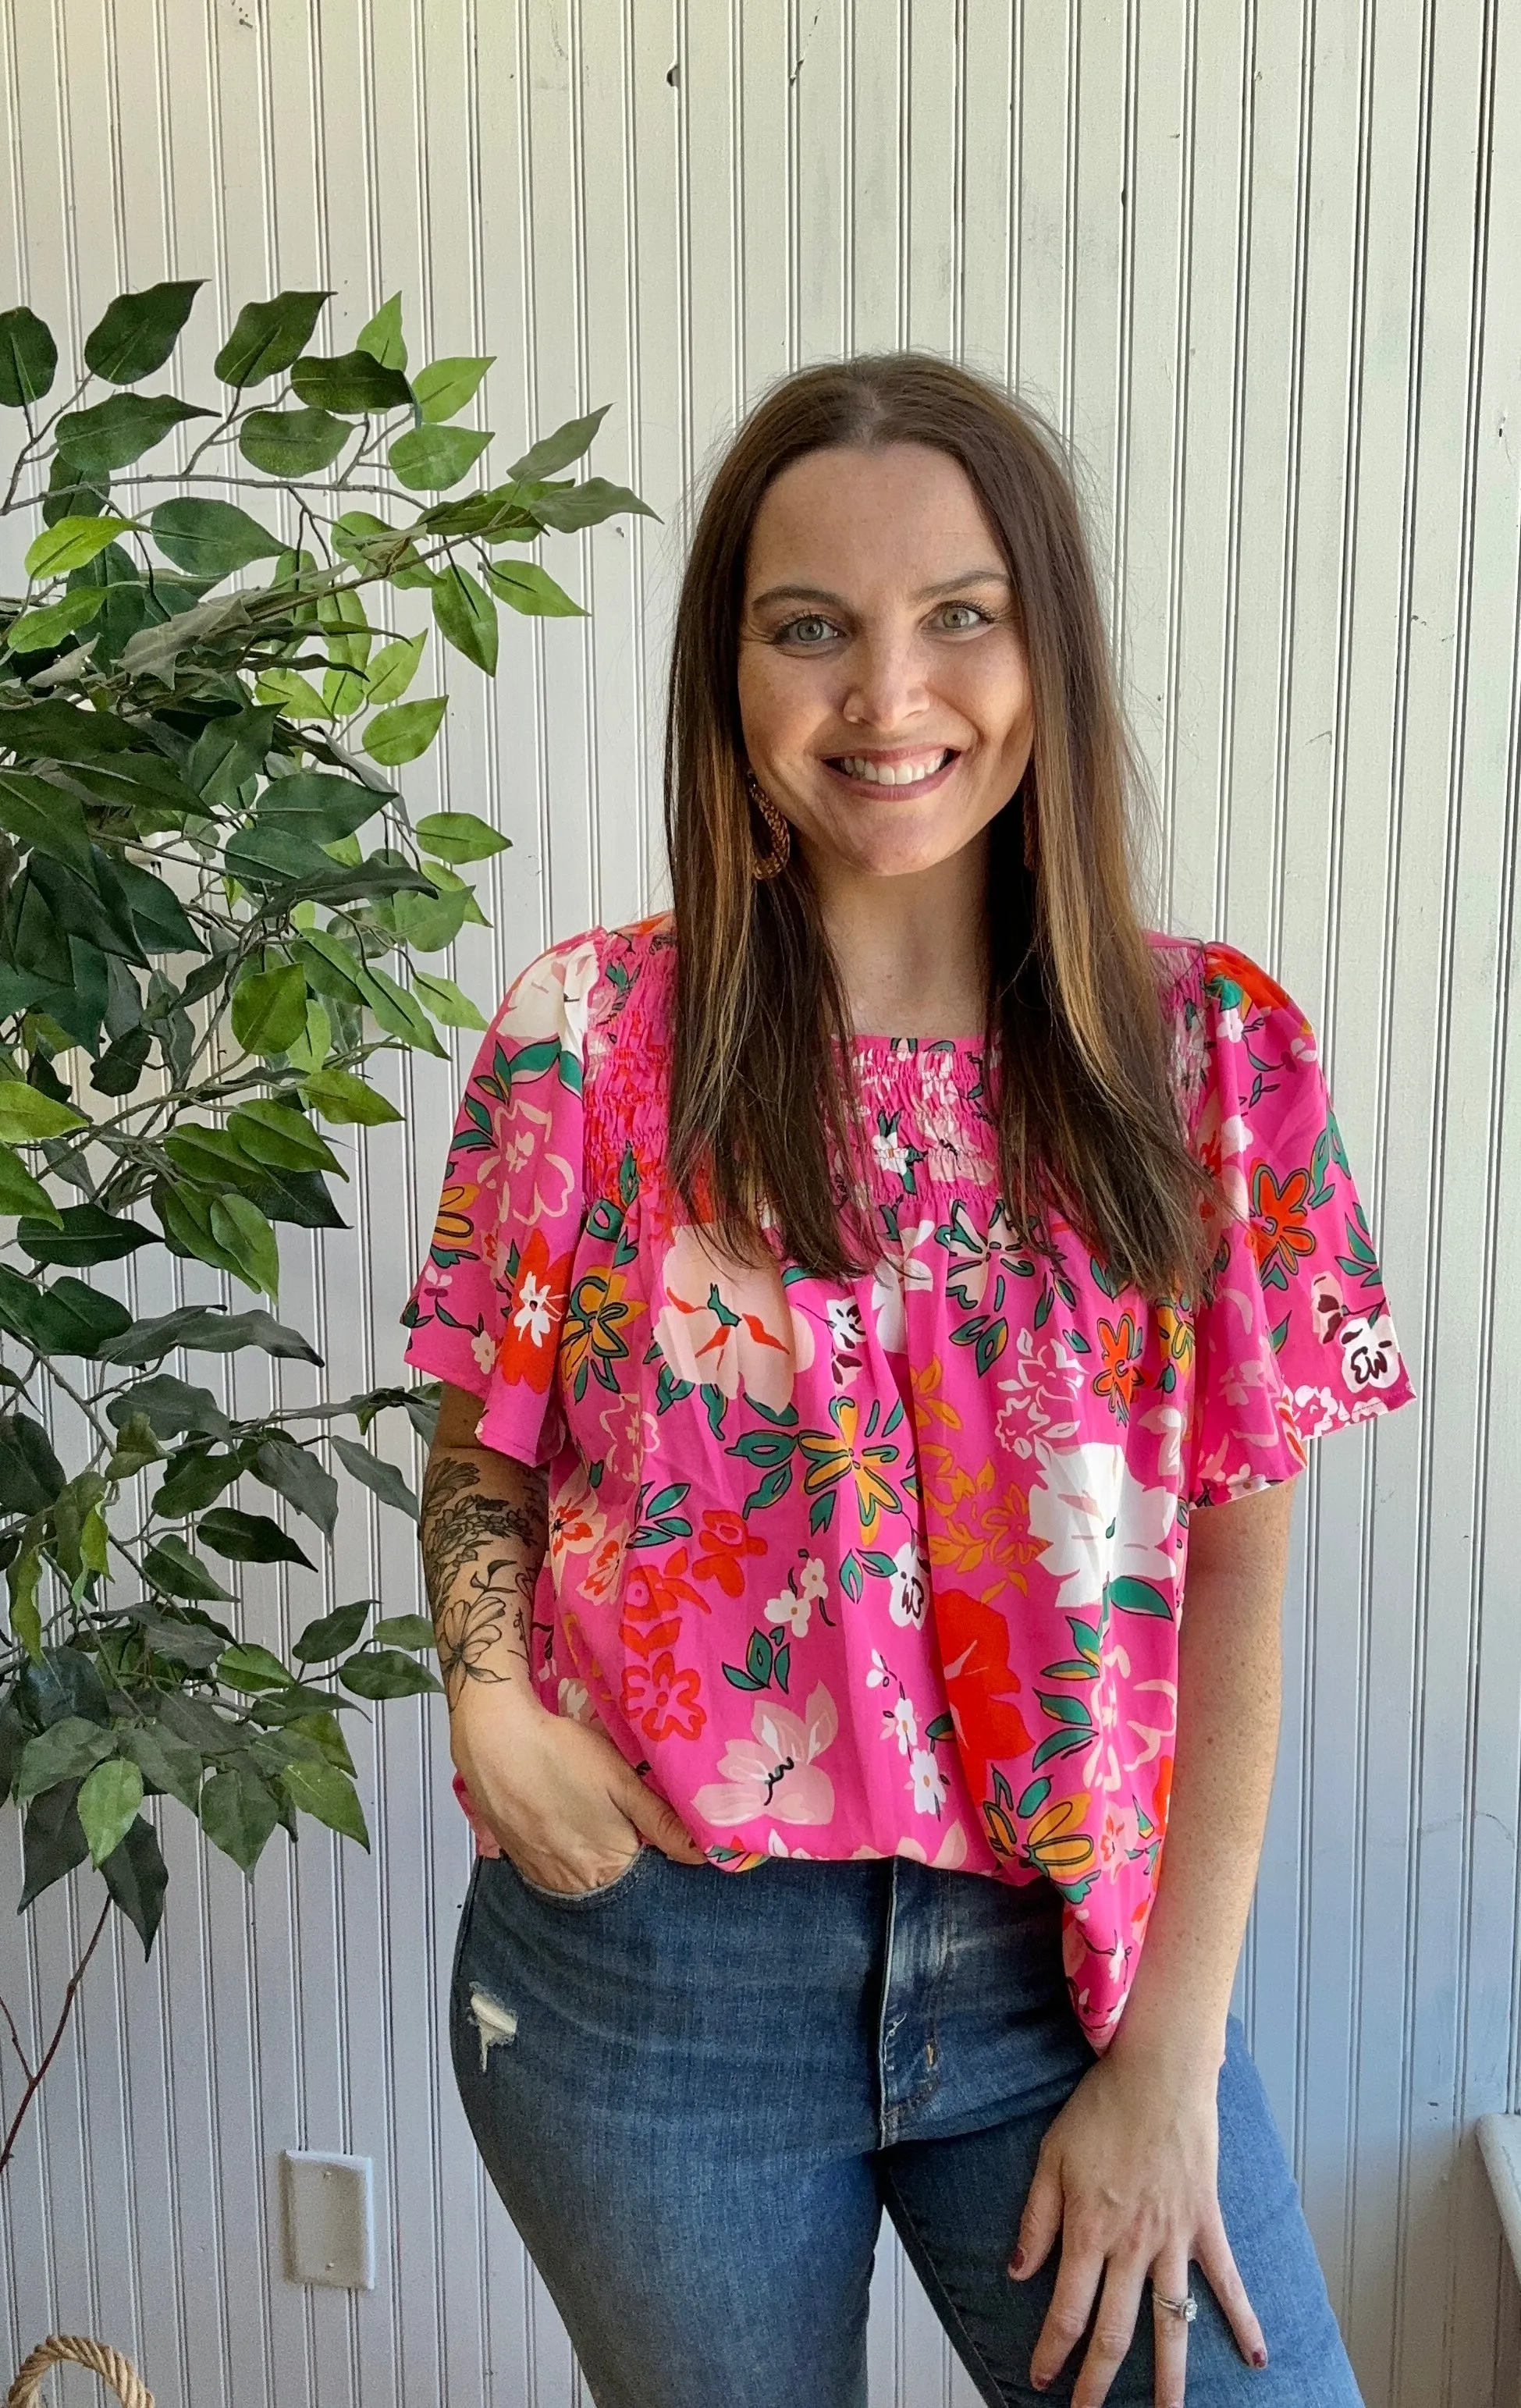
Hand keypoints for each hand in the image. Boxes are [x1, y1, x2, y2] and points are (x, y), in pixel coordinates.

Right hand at [450, 1683, 706, 1893]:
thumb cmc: (561, 1753)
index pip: (644, 1879)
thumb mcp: (622, 1781)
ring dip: (590, 1858)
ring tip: (589, 1818)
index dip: (654, 1854)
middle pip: (610, 1882)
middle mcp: (572, 1879)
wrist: (494, 1739)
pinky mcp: (514, 1856)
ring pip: (577, 1877)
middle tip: (620, 1818)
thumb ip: (661, 1822)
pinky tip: (561, 1823)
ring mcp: (539, 1871)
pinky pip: (546, 1869)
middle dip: (623, 1858)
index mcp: (606, 1864)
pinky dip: (560, 1854)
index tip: (655, 1831)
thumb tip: (704, 1855)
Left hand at [1009, 2043, 1266, 2405]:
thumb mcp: (1051, 2156)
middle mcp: (1132, 2246)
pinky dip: (1244, 2321)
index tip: (1041, 2380)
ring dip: (1170, 2378)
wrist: (1158, 2071)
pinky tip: (1257, 2359)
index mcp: (1089, 2230)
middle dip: (1099, 2382)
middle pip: (1115, 2332)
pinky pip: (1228, 2282)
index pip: (1066, 2311)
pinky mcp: (1206, 2224)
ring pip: (1171, 2323)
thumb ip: (1036, 2219)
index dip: (1052, 2352)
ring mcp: (1174, 2239)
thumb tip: (1020, 2273)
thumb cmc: (1100, 2108)